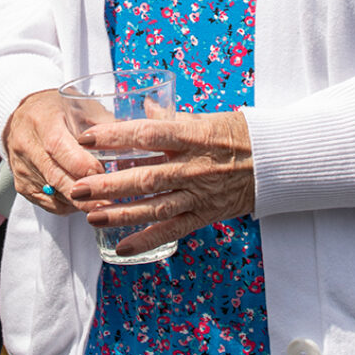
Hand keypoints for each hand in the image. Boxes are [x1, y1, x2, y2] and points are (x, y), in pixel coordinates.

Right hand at [3, 90, 104, 212]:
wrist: (21, 117)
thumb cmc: (57, 110)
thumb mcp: (81, 106)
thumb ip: (105, 124)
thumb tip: (135, 140)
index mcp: (43, 122)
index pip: (60, 148)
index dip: (84, 166)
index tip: (106, 176)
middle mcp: (27, 146)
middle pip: (57, 177)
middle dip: (86, 194)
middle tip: (111, 205)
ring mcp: (22, 169)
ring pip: (54, 194)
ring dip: (80, 202)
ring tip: (103, 204)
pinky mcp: (21, 185)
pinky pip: (49, 203)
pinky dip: (69, 205)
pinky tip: (84, 200)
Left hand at [65, 110, 253, 256]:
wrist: (276, 162)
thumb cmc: (238, 135)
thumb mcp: (205, 118)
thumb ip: (170, 116)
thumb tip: (141, 106)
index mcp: (192, 136)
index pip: (148, 134)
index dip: (116, 137)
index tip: (87, 138)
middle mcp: (193, 167)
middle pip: (145, 177)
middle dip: (108, 184)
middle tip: (78, 188)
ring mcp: (199, 194)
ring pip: (155, 207)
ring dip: (121, 215)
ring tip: (90, 217)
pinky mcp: (204, 215)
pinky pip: (172, 230)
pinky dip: (147, 240)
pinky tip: (121, 248)